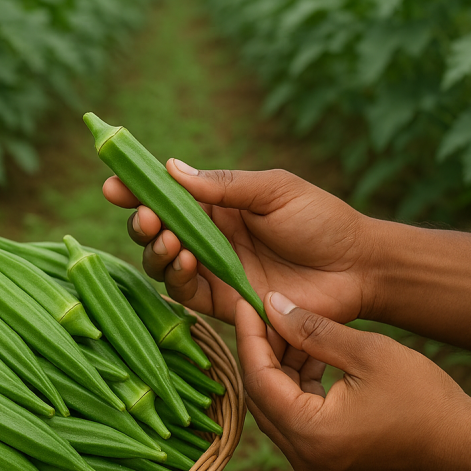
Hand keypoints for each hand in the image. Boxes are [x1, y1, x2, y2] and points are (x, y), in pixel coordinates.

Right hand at [102, 162, 378, 325]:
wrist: (357, 268)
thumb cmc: (321, 220)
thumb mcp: (274, 190)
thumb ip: (223, 185)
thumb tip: (171, 168)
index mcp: (217, 203)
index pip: (166, 195)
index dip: (136, 190)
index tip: (113, 186)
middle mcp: (207, 236)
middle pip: (155, 230)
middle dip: (141, 222)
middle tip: (145, 216)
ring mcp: (212, 269)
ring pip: (161, 262)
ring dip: (155, 249)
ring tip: (167, 239)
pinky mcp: (221, 301)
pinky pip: (184, 291)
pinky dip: (175, 276)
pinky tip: (183, 261)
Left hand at [235, 294, 470, 470]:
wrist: (466, 451)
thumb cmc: (425, 400)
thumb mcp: (368, 353)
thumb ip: (313, 330)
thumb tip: (271, 304)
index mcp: (310, 435)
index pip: (257, 379)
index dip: (249, 337)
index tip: (245, 302)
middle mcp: (302, 459)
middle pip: (261, 396)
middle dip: (261, 352)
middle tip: (264, 313)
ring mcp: (312, 467)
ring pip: (276, 409)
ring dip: (280, 369)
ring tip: (291, 329)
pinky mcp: (325, 465)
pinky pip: (295, 422)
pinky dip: (297, 389)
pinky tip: (308, 356)